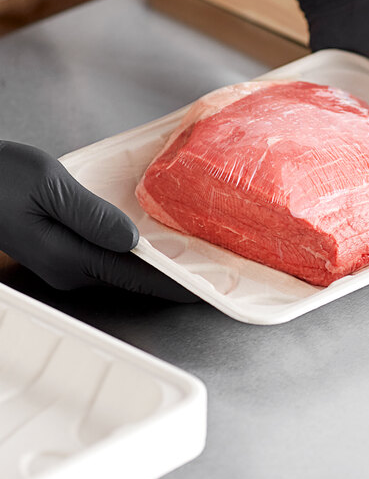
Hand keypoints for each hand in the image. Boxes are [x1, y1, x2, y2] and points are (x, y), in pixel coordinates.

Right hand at [0, 141, 196, 301]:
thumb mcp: (48, 185)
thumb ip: (91, 215)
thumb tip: (132, 240)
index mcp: (71, 257)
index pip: (137, 278)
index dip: (173, 285)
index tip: (204, 292)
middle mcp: (72, 270)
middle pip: (134, 280)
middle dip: (171, 281)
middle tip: (209, 276)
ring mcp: (66, 266)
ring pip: (123, 273)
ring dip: (156, 271)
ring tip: (190, 265)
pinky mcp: (63, 254)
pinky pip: (110, 262)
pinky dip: (136, 260)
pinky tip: (151, 250)